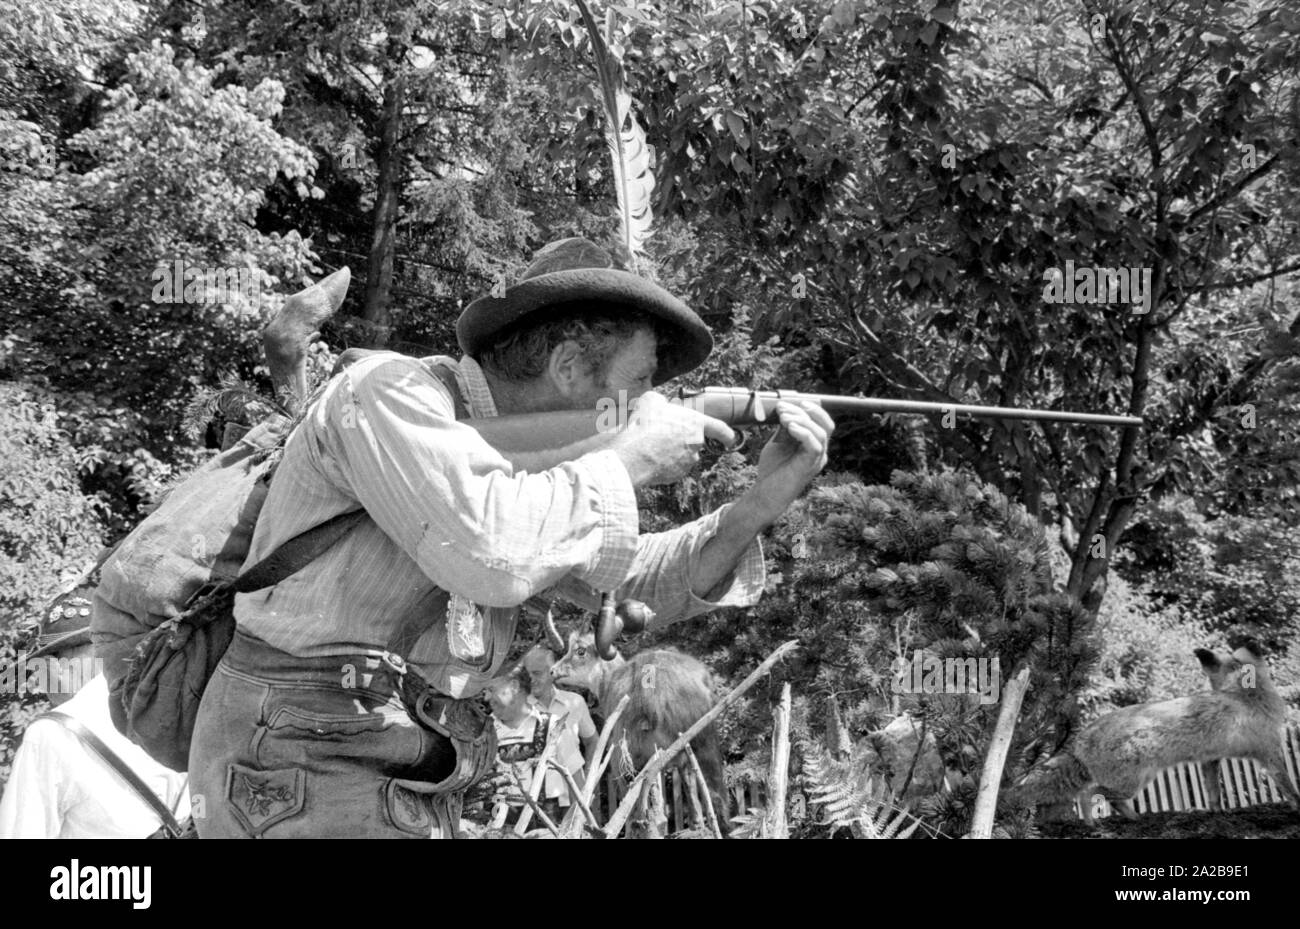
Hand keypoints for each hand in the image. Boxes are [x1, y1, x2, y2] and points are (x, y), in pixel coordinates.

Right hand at [610, 391, 735, 485]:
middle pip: (692, 441)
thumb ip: (661, 401)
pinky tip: (646, 456)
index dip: (726, 433)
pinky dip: (661, 463)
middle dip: (679, 438)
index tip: (731, 439)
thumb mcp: (651, 401)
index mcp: (696, 424)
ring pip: (679, 455)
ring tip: (648, 444)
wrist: (634, 455)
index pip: (719, 428)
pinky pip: (669, 467)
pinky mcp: (674, 476)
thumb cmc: (645, 425)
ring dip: (668, 451)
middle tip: (659, 432)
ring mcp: (686, 463)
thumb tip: (659, 404)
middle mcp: (696, 445)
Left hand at [751, 401, 833, 517]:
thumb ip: (785, 429)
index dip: (811, 408)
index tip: (791, 401)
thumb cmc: (772, 470)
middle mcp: (820, 452)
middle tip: (784, 407)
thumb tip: (787, 409)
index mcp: (813, 445)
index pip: (822, 422)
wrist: (765, 494)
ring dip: (801, 420)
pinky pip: (814, 445)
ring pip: (821, 433)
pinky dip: (803, 432)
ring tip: (783, 417)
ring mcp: (817, 460)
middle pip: (826, 425)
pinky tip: (789, 427)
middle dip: (808, 411)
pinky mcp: (810, 467)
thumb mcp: (778, 443)